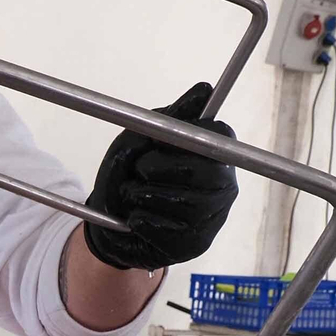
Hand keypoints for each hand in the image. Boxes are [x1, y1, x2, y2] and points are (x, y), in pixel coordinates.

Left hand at [82, 82, 237, 271]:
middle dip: (156, 168)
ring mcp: (213, 219)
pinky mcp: (194, 245)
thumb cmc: (130, 176)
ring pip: (178, 200)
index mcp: (216, 155)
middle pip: (199, 170)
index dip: (182, 137)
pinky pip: (160, 227)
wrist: (110, 224)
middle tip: (139, 171)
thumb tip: (203, 89)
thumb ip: (167, 118)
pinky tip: (137, 218)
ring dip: (140, 195)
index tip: (156, 142)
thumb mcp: (140, 139)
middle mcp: (225, 186)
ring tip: (133, 196)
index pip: (218, 136)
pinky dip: (138, 219)